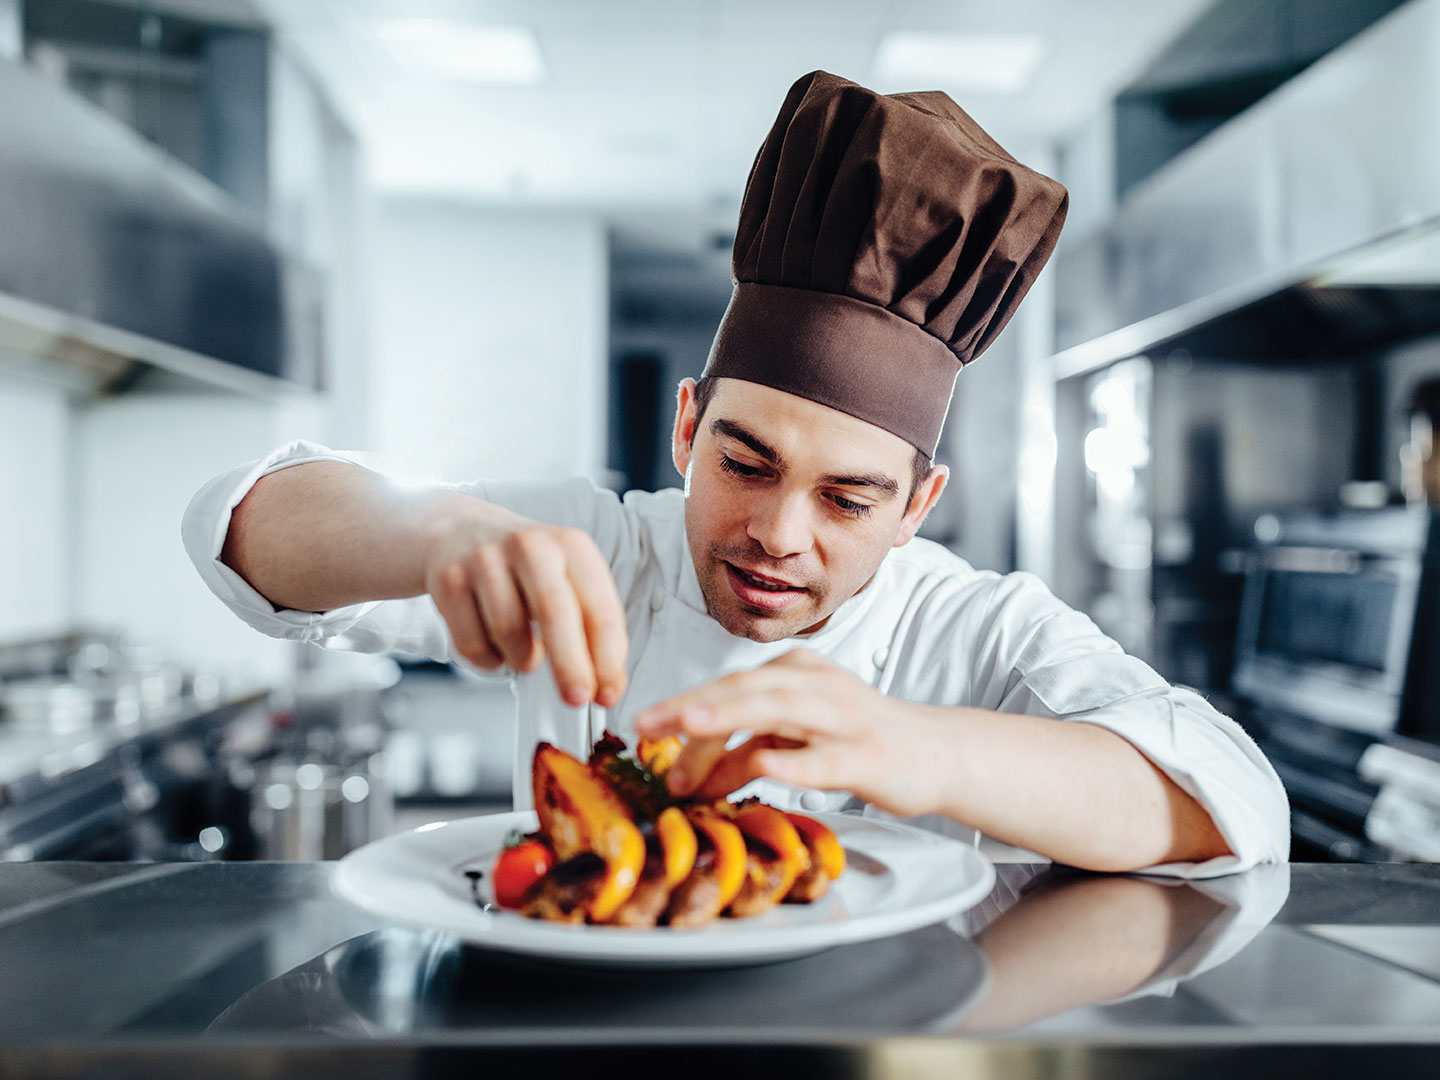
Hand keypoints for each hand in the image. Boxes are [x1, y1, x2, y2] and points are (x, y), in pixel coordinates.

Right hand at [422, 506, 627, 706]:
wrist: (458, 532)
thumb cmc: (523, 566)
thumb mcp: (566, 576)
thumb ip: (590, 623)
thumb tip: (605, 682)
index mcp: (571, 546)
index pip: (600, 608)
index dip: (608, 658)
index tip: (608, 692)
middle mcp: (529, 546)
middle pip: (555, 614)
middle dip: (570, 666)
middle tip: (576, 698)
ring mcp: (485, 560)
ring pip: (510, 634)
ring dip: (522, 660)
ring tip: (524, 652)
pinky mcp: (449, 580)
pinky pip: (472, 643)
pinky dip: (488, 659)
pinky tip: (494, 644)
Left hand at [633, 648, 951, 816]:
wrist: (934, 754)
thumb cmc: (857, 743)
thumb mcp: (791, 744)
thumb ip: (740, 755)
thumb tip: (683, 776)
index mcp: (793, 674)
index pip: (728, 687)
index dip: (682, 703)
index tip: (641, 725)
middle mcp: (815, 686)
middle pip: (746, 690)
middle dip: (693, 705)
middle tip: (648, 724)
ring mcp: (843, 719)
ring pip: (781, 712)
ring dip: (732, 716)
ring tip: (690, 724)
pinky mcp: (868, 755)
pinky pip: (828, 758)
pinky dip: (796, 760)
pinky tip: (768, 766)